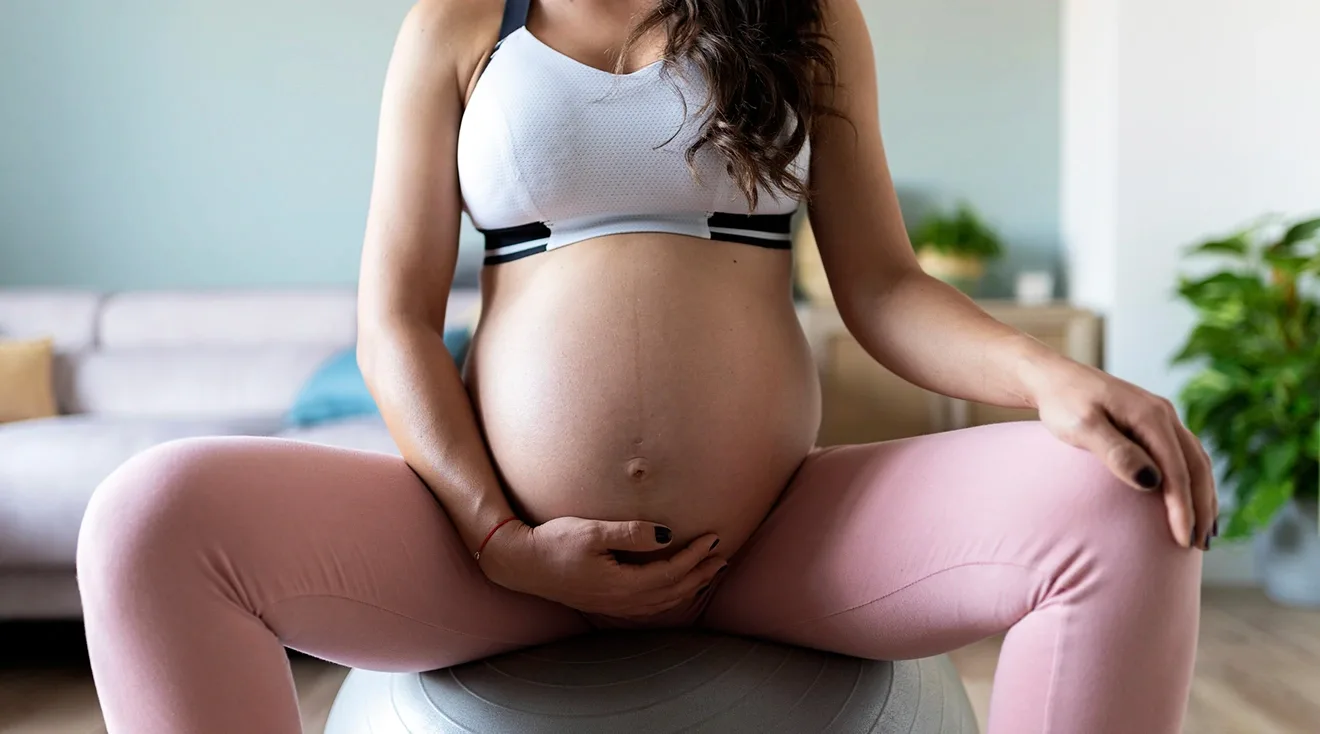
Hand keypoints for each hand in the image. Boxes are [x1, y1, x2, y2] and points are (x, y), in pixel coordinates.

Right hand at [476, 517, 726, 617]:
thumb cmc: (554, 543)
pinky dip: (670, 596)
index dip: (695, 556)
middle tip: (724, 557)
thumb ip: (631, 533)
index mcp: (622, 584)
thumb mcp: (593, 532)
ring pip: (664, 601)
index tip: (713, 537)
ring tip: (709, 572)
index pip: (671, 572)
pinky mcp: (607, 602)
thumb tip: (668, 534)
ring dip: (690, 586)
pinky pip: (650, 605)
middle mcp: (622, 600)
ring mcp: (614, 605)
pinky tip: (675, 587)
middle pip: (674, 591)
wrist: (522, 564)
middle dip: (701, 574)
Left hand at [1029, 360, 1217, 549]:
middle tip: (1200, 546)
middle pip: (1196, 466)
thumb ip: (1114, 452)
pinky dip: (1193, 481)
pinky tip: (1190, 501)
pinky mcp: (1153, 423)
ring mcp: (1162, 417)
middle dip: (1202, 507)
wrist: (1051, 378)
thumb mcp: (1082, 427)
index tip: (1182, 540)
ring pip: (1196, 461)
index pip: (1176, 469)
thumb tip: (1151, 482)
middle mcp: (1164, 414)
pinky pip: (1184, 455)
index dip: (1182, 507)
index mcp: (1150, 416)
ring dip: (1204, 497)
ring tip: (1204, 533)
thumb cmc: (1062, 403)